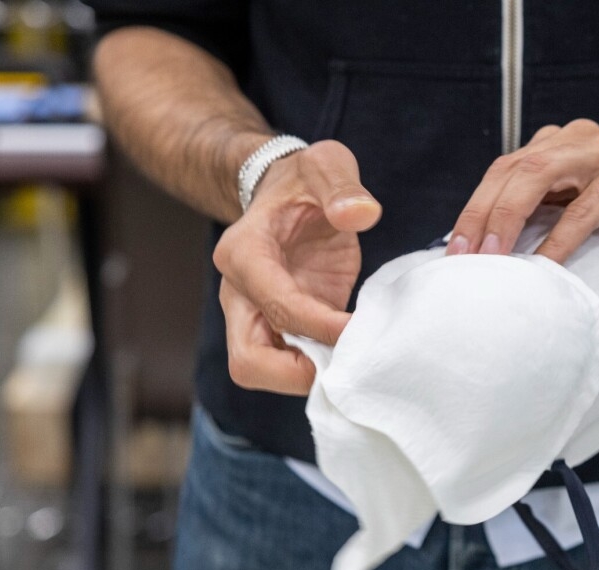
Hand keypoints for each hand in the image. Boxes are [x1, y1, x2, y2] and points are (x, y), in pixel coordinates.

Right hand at [213, 140, 381, 394]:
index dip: (318, 325)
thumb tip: (361, 214)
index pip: (275, 305)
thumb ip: (341, 185)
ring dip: (305, 376)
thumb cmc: (302, 182)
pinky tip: (350, 353)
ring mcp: (252, 315)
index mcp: (243, 253)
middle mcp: (237, 293)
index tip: (356, 326)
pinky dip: (315, 369)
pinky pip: (284, 365)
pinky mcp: (273, 328)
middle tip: (345, 361)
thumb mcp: (324, 165)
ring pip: (259, 371)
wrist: (286, 194)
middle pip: (248, 361)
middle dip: (297, 373)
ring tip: (350, 358)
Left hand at [446, 120, 598, 284]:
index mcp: (555, 147)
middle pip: (514, 170)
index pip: (501, 172)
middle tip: (467, 258)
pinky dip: (560, 239)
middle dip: (483, 216)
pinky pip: (585, 207)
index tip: (452, 254)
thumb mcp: (563, 225)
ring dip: (510, 219)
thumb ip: (528, 223)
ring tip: (494, 259)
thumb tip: (471, 256)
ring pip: (540, 175)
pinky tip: (545, 266)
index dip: (472, 211)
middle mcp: (577, 140)